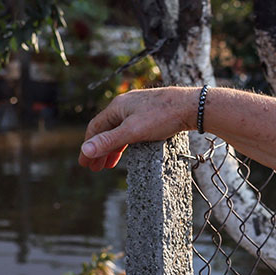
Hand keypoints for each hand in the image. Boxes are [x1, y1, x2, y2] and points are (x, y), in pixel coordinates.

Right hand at [79, 86, 196, 170]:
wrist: (191, 106)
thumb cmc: (162, 116)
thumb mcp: (132, 132)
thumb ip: (109, 141)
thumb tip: (85, 150)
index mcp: (117, 107)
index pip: (95, 128)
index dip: (88, 147)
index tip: (84, 164)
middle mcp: (125, 105)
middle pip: (106, 130)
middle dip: (99, 150)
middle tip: (94, 168)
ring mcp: (138, 109)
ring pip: (119, 131)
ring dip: (112, 148)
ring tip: (108, 165)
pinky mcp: (151, 114)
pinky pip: (131, 130)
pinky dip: (126, 142)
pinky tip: (128, 151)